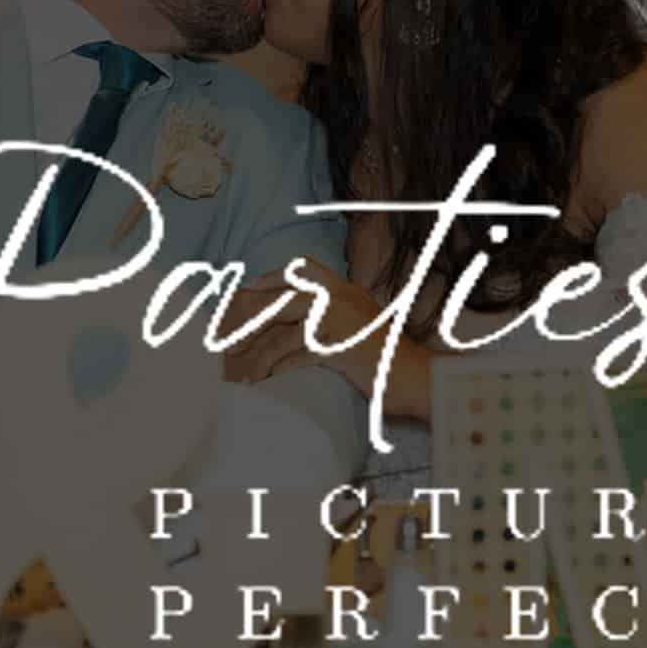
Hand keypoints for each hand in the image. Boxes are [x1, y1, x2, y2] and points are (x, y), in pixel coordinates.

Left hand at [222, 265, 434, 420]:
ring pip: (285, 330)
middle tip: (227, 334)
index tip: (249, 288)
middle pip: (285, 297)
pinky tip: (263, 379)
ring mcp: (342, 323)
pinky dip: (276, 368)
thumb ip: (332, 320)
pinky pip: (297, 356)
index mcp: (347, 290)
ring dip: (258, 352)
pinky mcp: (342, 349)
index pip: (305, 268)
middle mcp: (343, 299)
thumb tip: (295, 326)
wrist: (419, 378)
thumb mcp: (360, 328)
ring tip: (238, 368)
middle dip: (251, 315)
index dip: (273, 276)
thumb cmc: (389, 360)